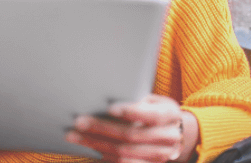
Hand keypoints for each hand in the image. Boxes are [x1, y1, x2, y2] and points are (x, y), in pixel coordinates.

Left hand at [65, 94, 197, 162]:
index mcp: (170, 115)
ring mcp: (159, 157)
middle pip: (131, 136)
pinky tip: (88, 148)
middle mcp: (168, 138)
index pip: (151, 115)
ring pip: (123, 154)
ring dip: (96, 145)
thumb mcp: (154, 100)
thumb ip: (138, 98)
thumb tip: (106, 93)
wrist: (175, 133)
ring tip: (75, 136)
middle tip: (80, 121)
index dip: (131, 112)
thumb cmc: (157, 110)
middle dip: (102, 129)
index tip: (109, 108)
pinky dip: (103, 157)